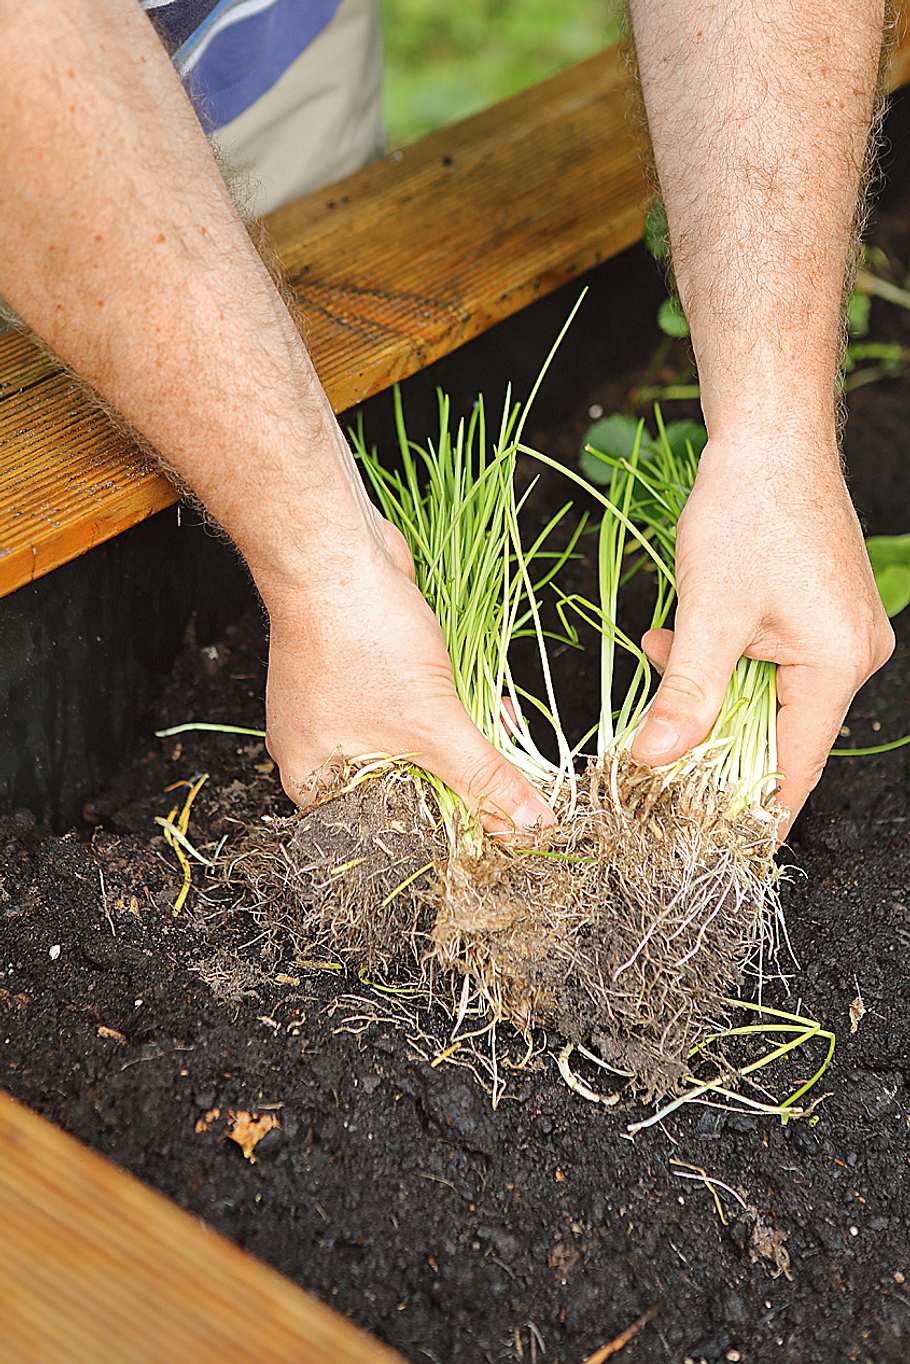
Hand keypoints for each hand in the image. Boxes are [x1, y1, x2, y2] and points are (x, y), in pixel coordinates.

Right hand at [261, 518, 554, 837]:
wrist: (338, 552)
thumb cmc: (363, 640)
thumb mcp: (433, 723)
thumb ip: (483, 778)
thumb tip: (530, 823)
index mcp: (315, 778)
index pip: (386, 829)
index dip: (442, 831)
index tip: (492, 831)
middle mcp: (322, 746)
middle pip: (404, 785)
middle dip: (462, 779)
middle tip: (511, 784)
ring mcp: (341, 704)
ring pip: (415, 741)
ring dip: (465, 737)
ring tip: (507, 731)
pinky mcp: (364, 668)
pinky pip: (415, 703)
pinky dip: (452, 702)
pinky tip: (492, 702)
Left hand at [630, 432, 894, 839]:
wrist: (769, 437)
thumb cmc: (746, 514)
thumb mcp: (707, 615)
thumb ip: (685, 695)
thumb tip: (654, 758)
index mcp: (836, 666)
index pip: (794, 767)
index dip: (753, 812)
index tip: (720, 849)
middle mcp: (850, 656)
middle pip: (774, 730)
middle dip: (710, 733)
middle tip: (656, 744)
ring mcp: (837, 633)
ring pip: (761, 692)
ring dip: (706, 684)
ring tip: (664, 650)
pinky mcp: (817, 612)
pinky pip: (766, 659)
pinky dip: (720, 654)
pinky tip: (677, 631)